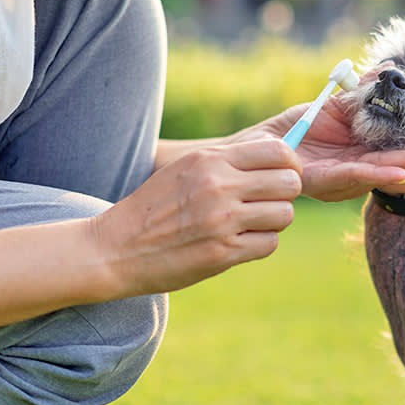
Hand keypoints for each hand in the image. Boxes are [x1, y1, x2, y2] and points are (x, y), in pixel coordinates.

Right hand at [93, 138, 301, 294]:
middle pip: (289, 182)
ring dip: (273, 221)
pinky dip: (260, 244)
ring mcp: (222, 220)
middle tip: (267, 204)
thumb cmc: (153, 208)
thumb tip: (280, 157)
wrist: (114, 249)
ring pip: (285, 214)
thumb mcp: (185, 170)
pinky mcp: (223, 253)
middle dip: (284, 194)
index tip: (282, 176)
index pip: (278, 151)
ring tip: (251, 224)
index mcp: (209, 159)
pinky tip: (239, 243)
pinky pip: (270, 243)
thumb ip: (226, 162)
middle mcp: (219, 185)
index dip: (289, 165)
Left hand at [268, 96, 404, 201]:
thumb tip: (388, 68)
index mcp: (364, 150)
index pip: (401, 146)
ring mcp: (344, 177)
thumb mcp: (335, 103)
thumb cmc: (298, 127)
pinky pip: (356, 176)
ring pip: (383, 170)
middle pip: (400, 160)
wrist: (263, 142)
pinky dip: (379, 174)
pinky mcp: (325, 181)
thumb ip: (362, 91)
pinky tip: (401, 172)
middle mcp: (359, 166)